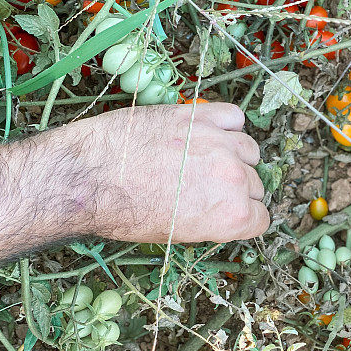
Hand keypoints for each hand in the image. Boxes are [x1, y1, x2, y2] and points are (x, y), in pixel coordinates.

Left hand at [69, 103, 268, 243]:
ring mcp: (219, 143)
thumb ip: (210, 221)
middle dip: (237, 189)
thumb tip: (217, 210)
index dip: (244, 218)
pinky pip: (233, 117)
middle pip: (255, 184)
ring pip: (249, 150)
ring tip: (208, 160)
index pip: (261, 218)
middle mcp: (234, 178)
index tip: (228, 213)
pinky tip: (208, 133)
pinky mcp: (200, 116)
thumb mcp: (175, 234)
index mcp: (232, 215)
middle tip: (208, 189)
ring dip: (235, 157)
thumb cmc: (124, 212)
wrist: (89, 177)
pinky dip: (226, 125)